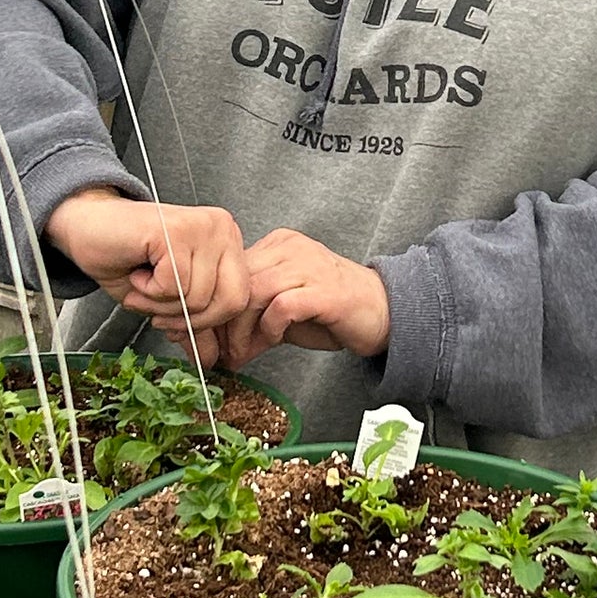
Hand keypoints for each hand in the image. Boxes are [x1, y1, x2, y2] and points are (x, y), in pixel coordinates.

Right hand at [44, 189, 250, 361]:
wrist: (86, 225)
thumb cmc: (125, 256)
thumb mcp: (165, 299)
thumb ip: (192, 324)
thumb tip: (211, 359)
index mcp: (227, 243)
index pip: (240, 299)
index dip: (206, 322)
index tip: (173, 321)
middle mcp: (222, 229)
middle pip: (229, 301)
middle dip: (187, 318)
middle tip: (156, 307)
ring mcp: (201, 226)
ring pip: (198, 297)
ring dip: (159, 303)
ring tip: (142, 282)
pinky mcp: (175, 230)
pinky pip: (173, 286)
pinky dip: (147, 291)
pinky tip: (137, 271)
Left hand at [221, 228, 390, 367]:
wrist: (384, 311)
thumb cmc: (334, 311)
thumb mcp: (284, 314)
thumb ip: (253, 321)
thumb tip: (219, 345)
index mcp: (278, 245)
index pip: (231, 272)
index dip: (217, 308)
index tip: (211, 339)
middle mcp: (290, 248)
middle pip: (237, 281)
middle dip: (223, 322)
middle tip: (222, 352)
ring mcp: (309, 265)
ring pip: (253, 292)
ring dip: (241, 329)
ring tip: (242, 352)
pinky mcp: (323, 289)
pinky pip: (281, 305)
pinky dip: (269, 328)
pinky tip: (274, 339)